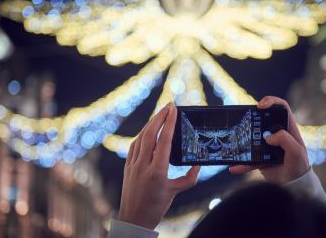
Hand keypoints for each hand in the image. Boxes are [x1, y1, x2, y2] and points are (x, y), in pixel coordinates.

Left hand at [118, 103, 199, 229]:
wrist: (133, 219)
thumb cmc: (155, 207)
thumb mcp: (176, 192)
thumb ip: (189, 178)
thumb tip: (198, 165)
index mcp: (157, 171)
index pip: (164, 140)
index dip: (169, 123)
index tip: (174, 109)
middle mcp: (143, 165)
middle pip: (150, 134)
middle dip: (160, 117)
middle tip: (169, 105)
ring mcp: (133, 165)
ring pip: (141, 137)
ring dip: (151, 124)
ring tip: (160, 115)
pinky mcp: (127, 166)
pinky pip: (134, 145)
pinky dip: (142, 135)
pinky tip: (147, 131)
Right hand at [229, 96, 309, 183]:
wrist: (294, 187)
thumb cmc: (299, 168)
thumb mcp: (297, 152)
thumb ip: (285, 140)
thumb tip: (268, 137)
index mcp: (288, 129)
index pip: (281, 107)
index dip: (271, 102)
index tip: (260, 106)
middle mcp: (277, 134)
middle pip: (262, 119)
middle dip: (252, 117)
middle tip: (244, 119)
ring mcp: (267, 146)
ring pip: (251, 137)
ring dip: (242, 140)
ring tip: (235, 142)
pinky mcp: (260, 158)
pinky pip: (247, 159)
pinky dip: (241, 164)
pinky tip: (234, 167)